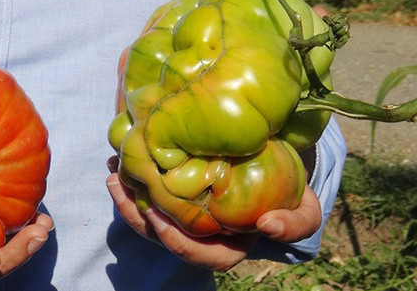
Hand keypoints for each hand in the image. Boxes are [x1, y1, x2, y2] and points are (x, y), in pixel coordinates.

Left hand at [106, 156, 321, 271]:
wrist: (279, 176)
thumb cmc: (289, 200)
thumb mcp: (303, 213)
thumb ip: (294, 224)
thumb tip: (267, 225)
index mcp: (225, 249)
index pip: (197, 254)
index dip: (176, 241)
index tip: (158, 216)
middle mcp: (200, 239)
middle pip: (161, 237)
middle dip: (135, 216)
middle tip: (120, 185)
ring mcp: (184, 220)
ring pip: (147, 219)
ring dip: (126, 198)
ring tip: (112, 173)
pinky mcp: (174, 200)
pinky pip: (148, 196)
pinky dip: (132, 182)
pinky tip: (118, 162)